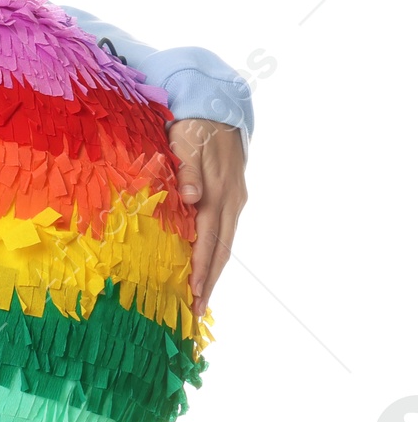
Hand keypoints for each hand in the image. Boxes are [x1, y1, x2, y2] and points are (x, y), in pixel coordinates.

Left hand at [167, 119, 246, 318]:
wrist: (219, 110)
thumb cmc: (196, 128)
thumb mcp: (187, 142)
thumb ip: (188, 170)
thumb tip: (192, 196)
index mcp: (218, 192)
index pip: (209, 238)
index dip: (202, 266)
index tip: (194, 292)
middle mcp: (231, 201)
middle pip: (221, 249)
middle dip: (210, 281)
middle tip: (197, 311)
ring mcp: (235, 201)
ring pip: (225, 244)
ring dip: (213, 273)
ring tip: (201, 300)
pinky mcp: (233, 198)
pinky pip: (224, 233)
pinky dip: (215, 255)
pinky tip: (206, 270)